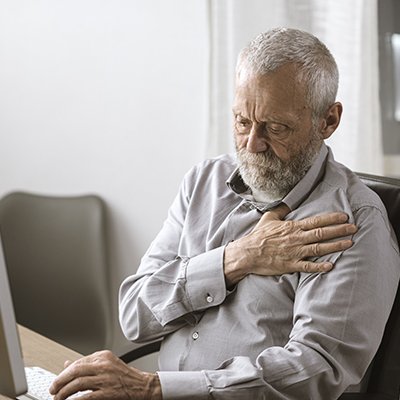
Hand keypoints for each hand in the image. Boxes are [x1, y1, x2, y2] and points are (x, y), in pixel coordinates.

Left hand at [49, 350, 161, 399]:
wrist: (143, 386)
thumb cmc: (125, 377)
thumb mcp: (108, 364)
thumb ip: (89, 364)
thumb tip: (67, 364)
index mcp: (103, 356)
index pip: (78, 362)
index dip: (64, 373)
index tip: (58, 381)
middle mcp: (104, 365)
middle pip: (75, 370)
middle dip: (60, 381)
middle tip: (53, 389)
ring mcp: (106, 379)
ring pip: (77, 383)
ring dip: (64, 393)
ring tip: (58, 398)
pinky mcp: (108, 393)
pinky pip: (86, 397)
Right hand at [224, 204, 356, 286]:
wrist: (248, 253)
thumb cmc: (258, 236)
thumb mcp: (269, 218)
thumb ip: (281, 210)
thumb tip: (289, 202)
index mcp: (292, 227)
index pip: (315, 221)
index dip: (331, 219)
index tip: (344, 217)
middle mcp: (296, 239)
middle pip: (321, 233)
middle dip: (339, 231)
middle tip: (354, 228)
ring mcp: (294, 252)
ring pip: (318, 248)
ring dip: (335, 246)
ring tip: (349, 243)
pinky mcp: (290, 265)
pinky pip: (307, 267)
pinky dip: (319, 267)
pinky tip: (331, 265)